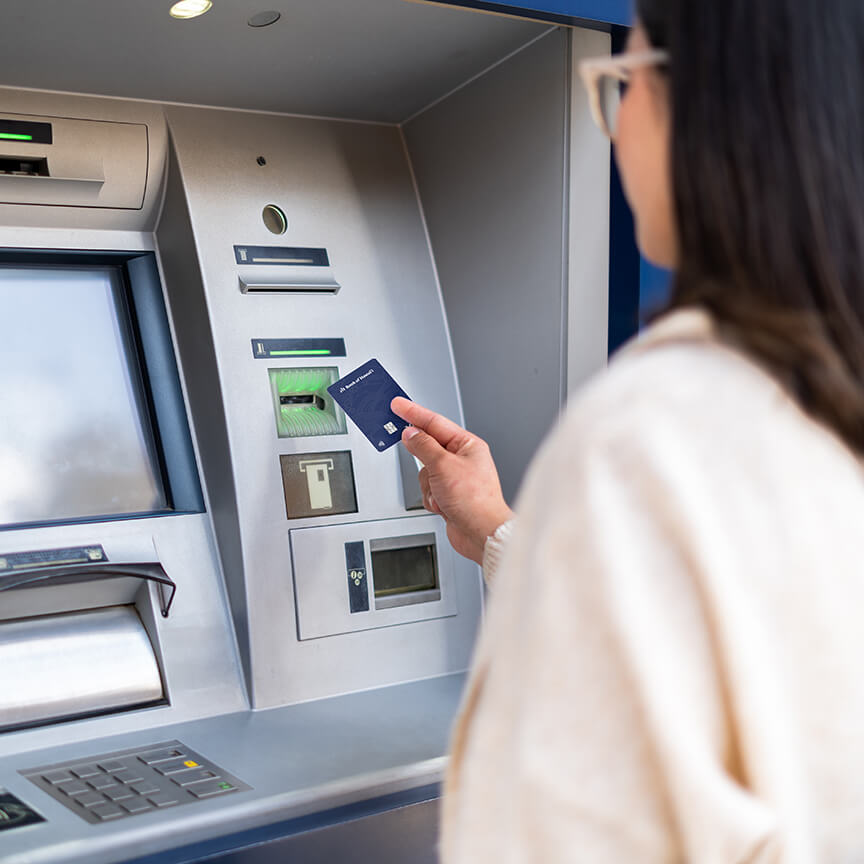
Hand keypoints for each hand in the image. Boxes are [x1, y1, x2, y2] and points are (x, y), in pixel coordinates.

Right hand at [391, 397, 512, 564]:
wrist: (481, 534)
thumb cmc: (475, 500)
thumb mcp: (443, 466)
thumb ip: (423, 446)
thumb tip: (411, 434)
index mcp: (468, 445)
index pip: (435, 422)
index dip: (414, 413)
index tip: (398, 404)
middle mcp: (463, 460)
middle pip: (428, 447)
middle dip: (423, 459)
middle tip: (410, 451)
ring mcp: (456, 478)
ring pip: (425, 472)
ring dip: (428, 485)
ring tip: (441, 494)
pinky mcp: (449, 495)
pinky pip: (428, 489)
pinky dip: (431, 498)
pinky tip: (443, 505)